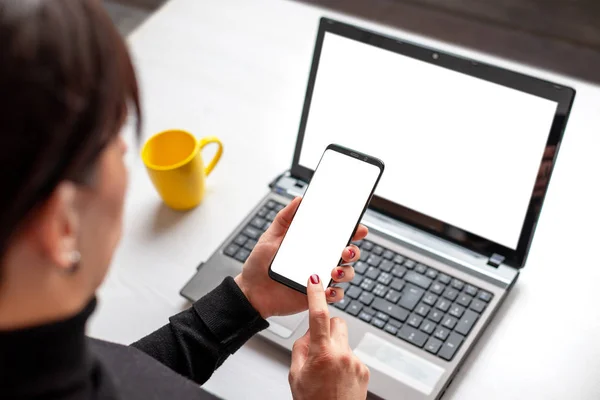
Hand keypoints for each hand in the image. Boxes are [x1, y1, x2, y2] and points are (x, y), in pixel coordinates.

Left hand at [234, 197, 367, 318]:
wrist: (251, 292)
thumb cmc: (260, 264)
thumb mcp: (270, 237)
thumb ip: (285, 218)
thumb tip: (299, 199)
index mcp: (313, 245)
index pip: (338, 235)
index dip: (352, 231)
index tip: (358, 228)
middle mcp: (321, 260)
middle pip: (349, 254)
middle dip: (353, 251)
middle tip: (346, 250)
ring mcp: (321, 278)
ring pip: (346, 274)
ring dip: (346, 272)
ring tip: (334, 271)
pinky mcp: (318, 296)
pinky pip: (335, 295)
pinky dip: (335, 292)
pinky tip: (328, 288)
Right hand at [289, 275, 369, 399]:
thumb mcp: (295, 375)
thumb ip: (301, 348)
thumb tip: (309, 333)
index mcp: (322, 354)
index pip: (319, 315)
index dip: (316, 295)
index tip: (314, 279)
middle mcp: (342, 355)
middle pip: (336, 322)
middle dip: (327, 327)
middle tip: (317, 345)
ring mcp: (355, 362)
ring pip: (343, 340)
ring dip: (334, 348)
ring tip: (326, 371)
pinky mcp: (364, 370)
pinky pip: (351, 355)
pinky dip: (343, 362)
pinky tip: (336, 378)